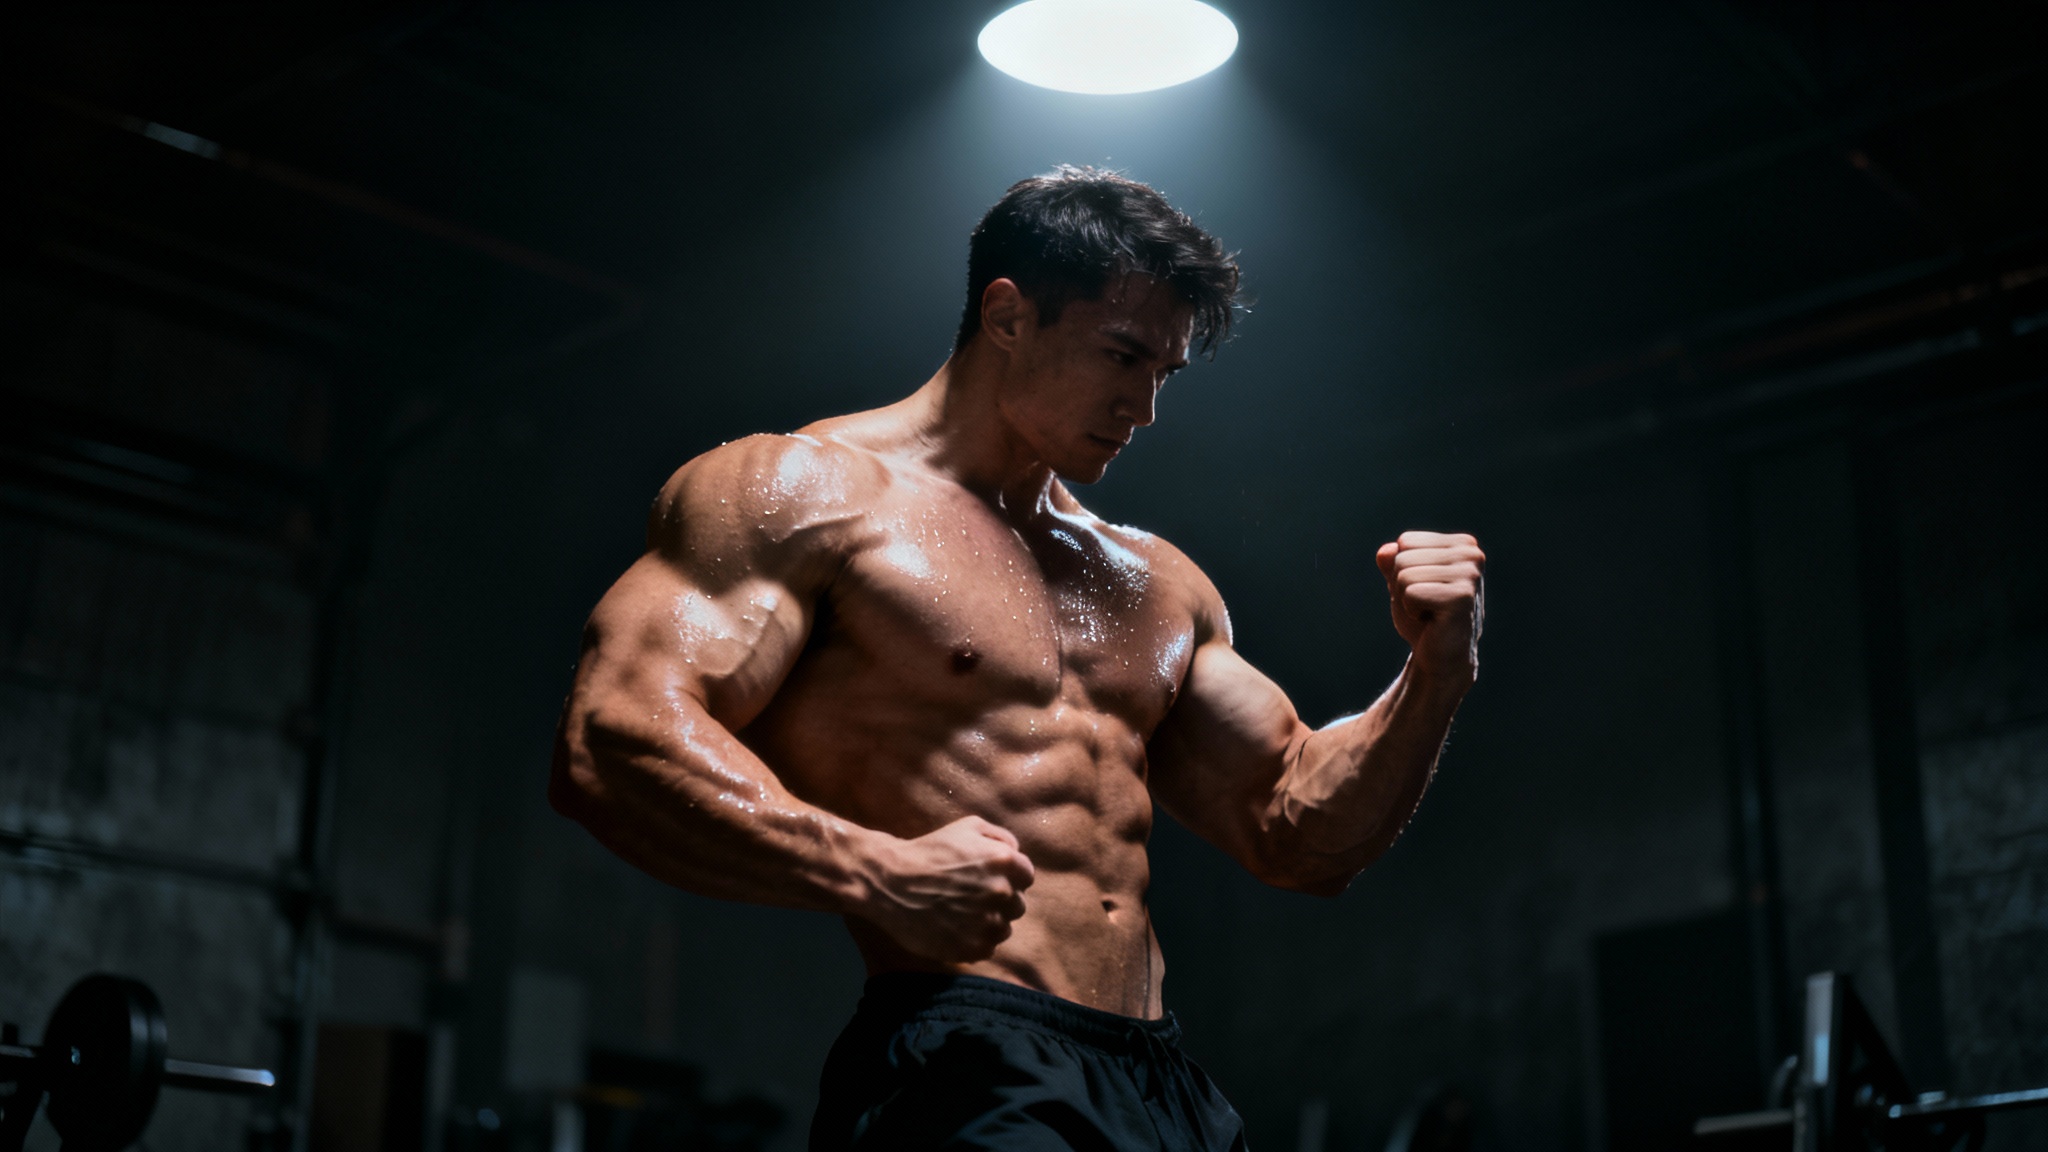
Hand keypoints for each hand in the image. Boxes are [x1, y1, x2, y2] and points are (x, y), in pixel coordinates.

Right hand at [858, 816, 1035, 962]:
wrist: (891, 882)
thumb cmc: (929, 851)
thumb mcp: (967, 827)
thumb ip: (1000, 836)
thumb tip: (1017, 852)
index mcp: (1005, 862)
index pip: (1026, 876)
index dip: (1007, 877)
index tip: (986, 879)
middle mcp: (1001, 892)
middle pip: (1017, 904)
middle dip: (999, 900)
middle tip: (971, 896)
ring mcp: (988, 923)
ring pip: (1004, 928)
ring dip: (988, 922)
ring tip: (962, 913)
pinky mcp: (973, 947)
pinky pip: (988, 947)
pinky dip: (975, 940)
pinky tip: (954, 927)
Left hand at [1375, 530, 1484, 682]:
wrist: (1441, 658)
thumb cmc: (1423, 618)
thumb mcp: (1402, 583)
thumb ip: (1392, 562)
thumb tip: (1384, 552)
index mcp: (1462, 544)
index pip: (1406, 541)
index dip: (1403, 570)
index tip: (1424, 590)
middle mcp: (1471, 554)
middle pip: (1403, 557)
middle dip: (1402, 586)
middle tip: (1426, 606)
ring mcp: (1469, 575)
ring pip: (1404, 574)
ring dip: (1407, 600)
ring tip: (1429, 613)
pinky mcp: (1462, 597)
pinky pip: (1411, 593)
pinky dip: (1412, 611)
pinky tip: (1432, 622)